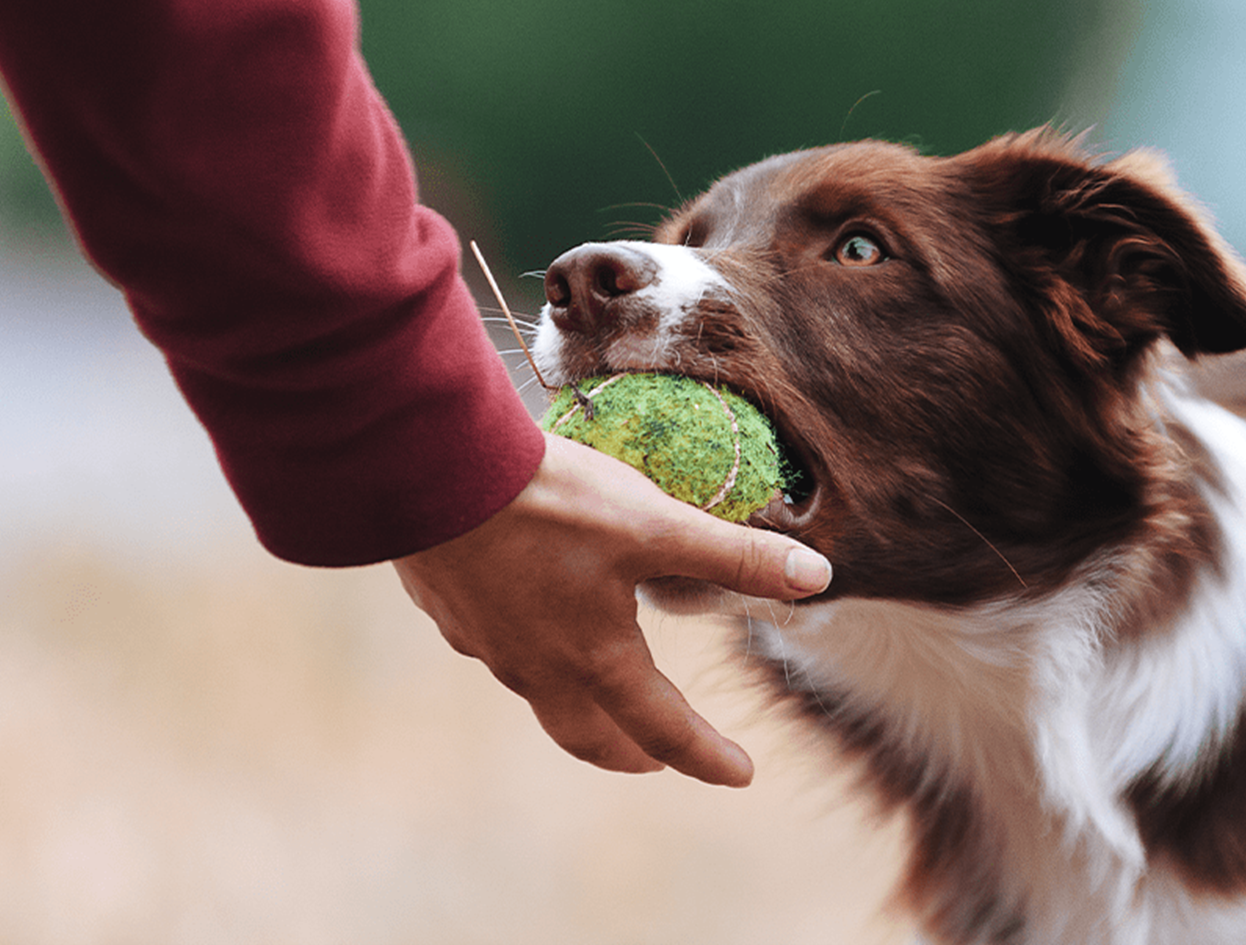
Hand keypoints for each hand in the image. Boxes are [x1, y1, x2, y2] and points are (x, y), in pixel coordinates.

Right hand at [392, 432, 832, 786]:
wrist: (428, 470)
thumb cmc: (547, 503)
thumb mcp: (656, 523)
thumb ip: (734, 554)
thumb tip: (817, 576)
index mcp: (596, 660)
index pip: (665, 729)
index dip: (709, 755)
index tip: (740, 774)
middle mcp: (538, 669)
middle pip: (590, 737)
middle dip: (631, 751)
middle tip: (660, 756)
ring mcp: (487, 645)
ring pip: (542, 696)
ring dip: (580, 705)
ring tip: (599, 688)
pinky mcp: (450, 611)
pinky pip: (500, 651)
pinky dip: (532, 655)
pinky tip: (532, 621)